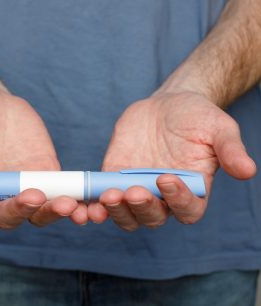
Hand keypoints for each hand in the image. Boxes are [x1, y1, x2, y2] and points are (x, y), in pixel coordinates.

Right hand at [0, 83, 87, 227]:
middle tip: (32, 197)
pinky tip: (86, 201)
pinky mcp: (46, 173)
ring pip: (38, 211)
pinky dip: (73, 200)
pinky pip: (60, 192)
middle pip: (6, 216)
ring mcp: (22, 184)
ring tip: (70, 205)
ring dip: (53, 211)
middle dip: (19, 210)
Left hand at [88, 91, 255, 230]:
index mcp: (191, 190)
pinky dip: (96, 202)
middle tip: (132, 192)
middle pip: (151, 218)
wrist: (167, 105)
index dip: (178, 200)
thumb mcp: (219, 128)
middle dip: (141, 208)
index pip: (187, 209)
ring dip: (116, 210)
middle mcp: (162, 197)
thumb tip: (248, 170)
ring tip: (108, 195)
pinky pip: (103, 197)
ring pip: (125, 214)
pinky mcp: (114, 177)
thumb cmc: (197, 117)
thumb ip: (230, 150)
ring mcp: (136, 188)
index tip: (167, 178)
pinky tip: (87, 200)